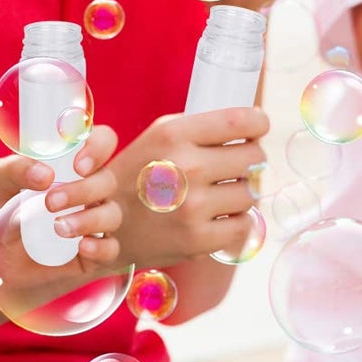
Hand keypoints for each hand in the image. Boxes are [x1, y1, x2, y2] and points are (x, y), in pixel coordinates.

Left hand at [0, 125, 123, 275]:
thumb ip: (15, 169)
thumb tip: (46, 173)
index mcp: (65, 163)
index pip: (100, 142)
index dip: (98, 147)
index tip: (77, 164)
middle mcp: (83, 189)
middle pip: (107, 180)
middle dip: (84, 189)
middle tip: (51, 202)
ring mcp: (89, 221)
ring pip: (112, 214)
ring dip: (90, 219)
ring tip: (58, 227)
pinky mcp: (89, 254)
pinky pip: (111, 249)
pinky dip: (101, 247)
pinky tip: (82, 247)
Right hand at [109, 108, 268, 267]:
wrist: (104, 224)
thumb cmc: (137, 173)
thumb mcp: (156, 136)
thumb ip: (200, 127)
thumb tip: (250, 124)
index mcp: (173, 134)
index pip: (241, 122)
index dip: (257, 123)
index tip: (255, 128)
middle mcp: (185, 166)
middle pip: (255, 156)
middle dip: (248, 159)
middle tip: (233, 165)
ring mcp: (194, 205)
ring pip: (251, 191)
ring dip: (239, 191)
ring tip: (218, 192)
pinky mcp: (201, 239)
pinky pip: (245, 223)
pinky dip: (234, 220)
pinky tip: (215, 215)